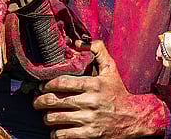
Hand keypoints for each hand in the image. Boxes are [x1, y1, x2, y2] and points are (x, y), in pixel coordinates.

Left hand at [33, 40, 167, 138]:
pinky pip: (63, 135)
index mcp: (93, 85)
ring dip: (46, 117)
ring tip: (46, 115)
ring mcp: (89, 120)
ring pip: (55, 119)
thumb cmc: (118, 92)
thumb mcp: (111, 69)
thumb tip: (77, 42)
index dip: (46, 85)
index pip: (61, 83)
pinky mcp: (89, 135)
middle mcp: (90, 102)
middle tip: (36, 101)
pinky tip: (56, 129)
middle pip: (54, 101)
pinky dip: (55, 133)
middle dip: (39, 101)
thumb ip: (97, 50)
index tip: (41, 86)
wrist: (134, 119)